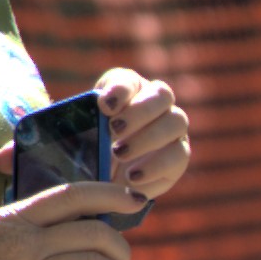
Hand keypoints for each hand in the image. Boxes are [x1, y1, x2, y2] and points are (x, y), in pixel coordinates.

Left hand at [93, 67, 192, 206]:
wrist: (103, 179)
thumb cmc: (90, 151)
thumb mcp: (81, 135)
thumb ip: (86, 124)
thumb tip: (87, 121)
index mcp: (128, 89)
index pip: (128, 80)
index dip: (120, 90)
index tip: (104, 106)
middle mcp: (156, 103)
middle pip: (162, 95)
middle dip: (138, 112)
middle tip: (114, 130)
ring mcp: (173, 128)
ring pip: (177, 122)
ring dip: (149, 138)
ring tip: (121, 154)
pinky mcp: (179, 155)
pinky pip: (178, 156)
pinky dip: (155, 166)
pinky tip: (133, 176)